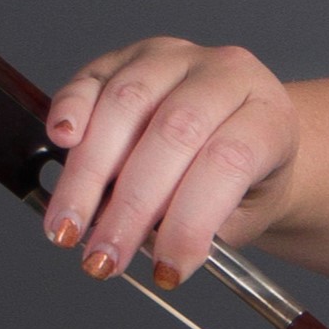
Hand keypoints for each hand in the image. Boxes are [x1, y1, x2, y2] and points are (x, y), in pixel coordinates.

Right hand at [40, 38, 300, 285]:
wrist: (244, 137)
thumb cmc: (248, 179)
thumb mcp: (247, 211)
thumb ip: (206, 226)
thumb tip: (148, 241)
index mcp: (267, 114)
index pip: (228, 163)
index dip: (192, 221)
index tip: (166, 270)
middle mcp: (224, 74)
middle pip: (173, 133)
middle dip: (131, 206)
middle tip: (103, 258)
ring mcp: (173, 58)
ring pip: (124, 105)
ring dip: (88, 175)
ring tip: (68, 228)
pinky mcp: (124, 58)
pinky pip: (90, 80)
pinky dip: (70, 110)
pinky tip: (61, 144)